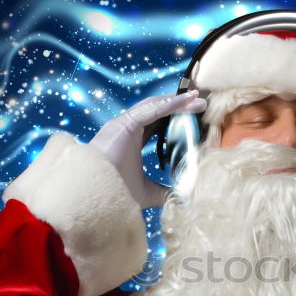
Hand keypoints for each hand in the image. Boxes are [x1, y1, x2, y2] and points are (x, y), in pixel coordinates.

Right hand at [89, 90, 206, 207]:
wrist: (95, 194)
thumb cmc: (115, 192)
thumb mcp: (148, 192)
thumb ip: (165, 191)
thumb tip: (184, 197)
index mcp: (132, 140)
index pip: (157, 123)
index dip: (175, 117)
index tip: (194, 116)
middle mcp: (128, 128)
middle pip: (158, 110)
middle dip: (179, 104)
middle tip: (200, 103)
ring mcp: (125, 123)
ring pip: (156, 106)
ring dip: (177, 100)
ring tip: (197, 98)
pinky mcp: (125, 123)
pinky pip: (152, 109)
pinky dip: (170, 104)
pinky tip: (186, 101)